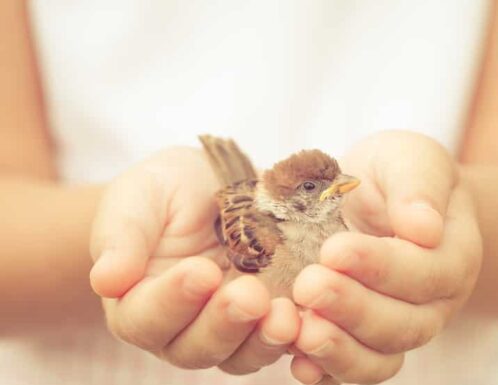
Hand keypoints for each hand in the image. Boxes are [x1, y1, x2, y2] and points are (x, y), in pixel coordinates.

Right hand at [89, 147, 299, 373]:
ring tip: (286, 314)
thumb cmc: (167, 190)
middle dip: (224, 324)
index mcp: (138, 301)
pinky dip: (301, 338)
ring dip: (264, 340)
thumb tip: (105, 280)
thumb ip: (122, 236)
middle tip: (250, 295)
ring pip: (241, 355)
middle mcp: (181, 327)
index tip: (201, 271)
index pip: (145, 318)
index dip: (172, 301)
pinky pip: (285, 342)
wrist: (215, 186)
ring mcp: (230, 328)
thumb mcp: (140, 197)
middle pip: (195, 348)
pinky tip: (317, 322)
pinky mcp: (269, 319)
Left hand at [290, 131, 481, 383]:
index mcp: (452, 257)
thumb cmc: (398, 175)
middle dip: (353, 309)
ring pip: (379, 358)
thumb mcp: (412, 159)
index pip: (424, 272)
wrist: (382, 199)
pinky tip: (298, 363)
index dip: (380, 267)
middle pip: (403, 324)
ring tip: (300, 332)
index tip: (334, 249)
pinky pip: (352, 369)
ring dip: (339, 351)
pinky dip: (326, 372)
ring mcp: (398, 329)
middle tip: (309, 286)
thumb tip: (424, 228)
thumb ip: (420, 187)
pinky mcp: (362, 342)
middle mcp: (431, 304)